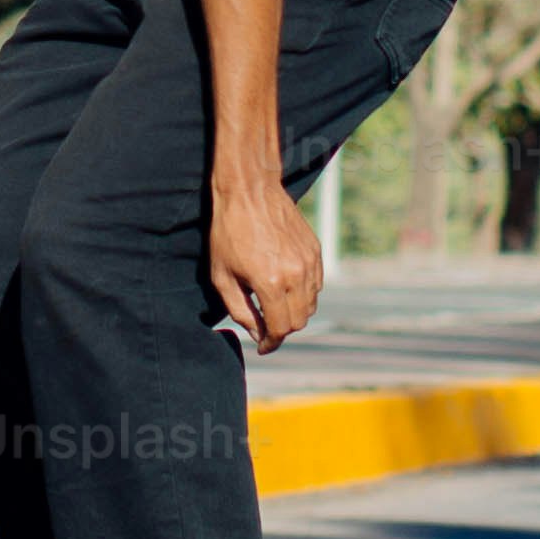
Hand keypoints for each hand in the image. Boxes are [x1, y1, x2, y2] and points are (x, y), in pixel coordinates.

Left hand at [206, 174, 323, 351]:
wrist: (248, 191)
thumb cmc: (228, 232)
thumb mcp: (222, 276)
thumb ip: (240, 309)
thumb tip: (257, 332)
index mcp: (271, 283)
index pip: (280, 329)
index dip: (270, 343)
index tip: (263, 347)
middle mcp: (296, 275)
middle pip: (299, 321)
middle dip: (282, 330)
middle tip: (266, 327)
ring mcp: (309, 262)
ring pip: (311, 304)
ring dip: (294, 312)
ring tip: (274, 306)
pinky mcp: (315, 250)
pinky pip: (316, 284)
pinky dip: (304, 293)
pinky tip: (286, 287)